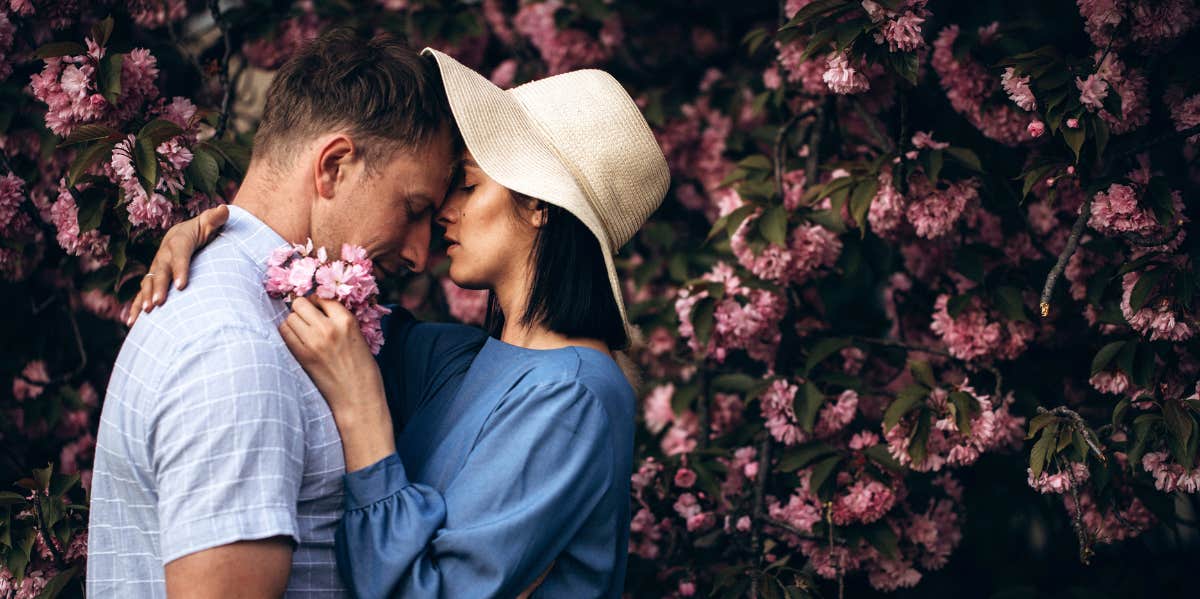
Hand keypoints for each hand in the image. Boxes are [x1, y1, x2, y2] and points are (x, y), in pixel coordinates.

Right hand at [127, 205, 228, 325]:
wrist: (184, 234)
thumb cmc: (202, 229)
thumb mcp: (210, 222)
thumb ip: (216, 218)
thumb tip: (224, 209)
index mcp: (178, 241)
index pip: (180, 255)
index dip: (180, 269)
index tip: (182, 285)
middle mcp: (164, 254)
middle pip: (160, 271)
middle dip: (159, 287)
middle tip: (159, 303)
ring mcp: (156, 267)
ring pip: (149, 282)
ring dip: (146, 296)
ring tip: (148, 311)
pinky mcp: (153, 279)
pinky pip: (143, 292)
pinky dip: (136, 306)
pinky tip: (131, 322)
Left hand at [279, 296, 395, 471]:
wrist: (358, 398)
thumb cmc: (363, 369)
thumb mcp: (359, 337)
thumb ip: (341, 320)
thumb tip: (320, 306)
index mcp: (347, 321)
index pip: (322, 297)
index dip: (318, 302)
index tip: (318, 308)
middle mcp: (328, 327)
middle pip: (300, 303)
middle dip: (302, 308)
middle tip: (308, 318)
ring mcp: (312, 342)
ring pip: (289, 317)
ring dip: (294, 321)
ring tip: (304, 331)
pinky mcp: (301, 355)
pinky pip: (284, 333)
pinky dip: (288, 333)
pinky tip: (298, 340)